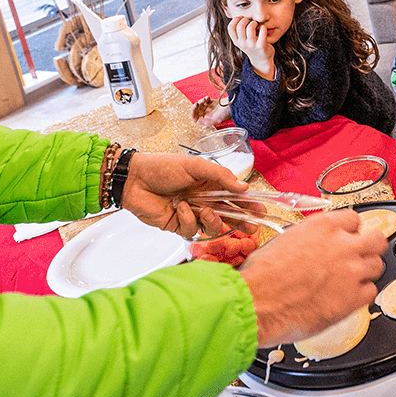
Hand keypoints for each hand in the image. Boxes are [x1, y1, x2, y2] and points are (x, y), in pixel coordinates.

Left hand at [123, 152, 248, 238]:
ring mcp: (191, 214)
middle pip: (228, 215)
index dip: (248, 204)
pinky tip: (179, 207)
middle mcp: (203, 200)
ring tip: (205, 211)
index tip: (261, 210)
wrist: (135, 179)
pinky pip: (191, 230)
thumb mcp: (196, 166)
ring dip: (212, 221)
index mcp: (210, 184)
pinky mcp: (178, 225)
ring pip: (212, 227)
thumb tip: (244, 187)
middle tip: (252, 227)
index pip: (234, 196)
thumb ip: (221, 176)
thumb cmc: (163, 167)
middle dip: (241, 222)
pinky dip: (188, 219)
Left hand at [192, 96, 232, 127]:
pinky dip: (205, 98)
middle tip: (197, 103)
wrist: (235, 104)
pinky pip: (205, 100)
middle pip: (197, 111)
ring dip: (201, 101)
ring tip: (205, 99)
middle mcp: (208, 114)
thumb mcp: (217, 119)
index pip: (196, 118)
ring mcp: (210, 108)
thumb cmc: (228, 113)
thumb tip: (198, 121)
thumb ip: (207, 122)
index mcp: (208, 120)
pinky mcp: (213, 102)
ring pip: (200, 105)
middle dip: (196, 106)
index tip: (194, 109)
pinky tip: (208, 97)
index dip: (193, 114)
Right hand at [227, 16, 275, 79]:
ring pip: (250, 27)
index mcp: (236, 42)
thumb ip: (238, 31)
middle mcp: (243, 44)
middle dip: (246, 20)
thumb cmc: (252, 46)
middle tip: (250, 21)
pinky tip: (263, 29)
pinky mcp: (262, 46)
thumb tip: (236, 15)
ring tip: (256, 25)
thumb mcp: (242, 41)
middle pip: (240, 26)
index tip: (241, 19)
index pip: (230, 28)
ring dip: (254, 22)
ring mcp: (252, 45)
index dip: (235, 20)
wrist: (262, 60)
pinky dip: (263, 27)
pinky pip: (262, 30)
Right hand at [240, 209, 387, 346]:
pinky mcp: (352, 298)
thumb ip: (310, 239)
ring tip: (352, 279)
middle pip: (377, 239)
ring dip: (366, 271)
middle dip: (370, 247)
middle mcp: (342, 245)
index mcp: (324, 226)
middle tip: (360, 255)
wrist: (259, 302)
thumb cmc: (263, 275)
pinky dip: (361, 294)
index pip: (354, 219)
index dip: (350, 231)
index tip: (346, 238)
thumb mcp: (285, 240)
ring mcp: (351, 271)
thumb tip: (315, 245)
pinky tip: (347, 296)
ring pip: (377, 265)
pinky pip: (371, 292)